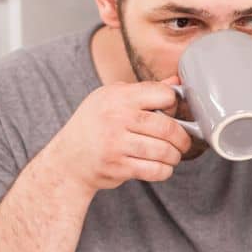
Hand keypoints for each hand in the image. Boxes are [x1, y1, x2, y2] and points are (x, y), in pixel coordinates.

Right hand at [42, 77, 192, 193]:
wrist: (68, 158)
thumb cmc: (94, 125)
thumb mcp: (112, 99)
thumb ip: (145, 91)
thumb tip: (177, 80)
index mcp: (118, 96)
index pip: (163, 94)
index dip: (173, 105)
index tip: (172, 114)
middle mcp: (116, 117)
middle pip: (167, 127)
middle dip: (182, 138)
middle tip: (182, 143)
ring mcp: (116, 143)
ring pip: (164, 150)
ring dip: (174, 156)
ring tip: (173, 155)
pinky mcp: (118, 166)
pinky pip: (154, 170)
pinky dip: (165, 170)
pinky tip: (162, 167)